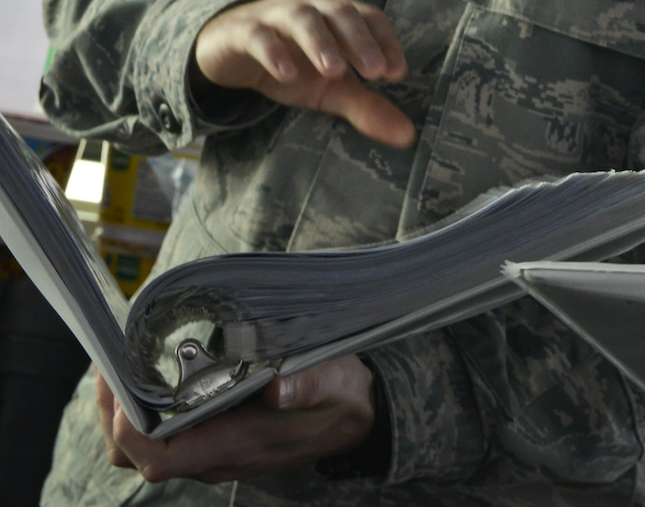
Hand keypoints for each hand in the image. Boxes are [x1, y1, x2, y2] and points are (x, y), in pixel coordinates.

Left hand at [96, 356, 376, 483]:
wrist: (354, 417)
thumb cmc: (339, 398)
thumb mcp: (331, 384)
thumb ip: (304, 387)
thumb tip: (277, 388)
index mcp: (237, 445)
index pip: (161, 459)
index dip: (132, 430)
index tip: (124, 388)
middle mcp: (215, 456)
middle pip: (137, 455)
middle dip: (113, 414)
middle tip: (109, 364)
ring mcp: (210, 449)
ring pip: (143, 446)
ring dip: (123, 410)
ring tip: (122, 364)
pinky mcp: (212, 437)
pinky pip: (162, 434)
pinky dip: (145, 407)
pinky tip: (149, 373)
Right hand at [194, 0, 413, 146]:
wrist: (232, 52)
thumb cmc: (294, 65)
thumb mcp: (331, 89)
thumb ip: (368, 107)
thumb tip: (407, 137)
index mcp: (340, 15)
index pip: (370, 18)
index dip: (386, 42)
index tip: (398, 73)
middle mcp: (313, 7)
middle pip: (340, 12)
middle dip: (360, 41)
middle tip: (375, 71)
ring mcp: (276, 15)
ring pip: (302, 18)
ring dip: (320, 42)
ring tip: (335, 72)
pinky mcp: (242, 30)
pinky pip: (258, 35)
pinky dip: (273, 51)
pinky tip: (286, 74)